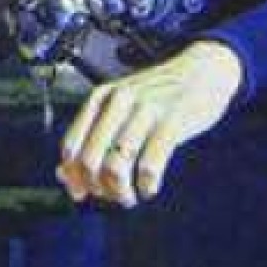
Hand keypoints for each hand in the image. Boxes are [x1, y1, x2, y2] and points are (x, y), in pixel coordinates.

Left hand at [57, 41, 243, 206]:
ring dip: (121, 192)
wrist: (202, 70)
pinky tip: (149, 188)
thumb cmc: (160, 94)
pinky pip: (150, 165)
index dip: (73, 176)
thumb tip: (63, 175)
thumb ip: (92, 137)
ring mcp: (145, 110)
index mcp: (101, 97)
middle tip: (111, 196)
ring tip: (131, 196)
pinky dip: (146, 185)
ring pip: (117, 165)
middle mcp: (119, 101)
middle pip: (90, 159)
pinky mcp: (172, 121)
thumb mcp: (121, 107)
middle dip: (97, 188)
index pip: (71, 145)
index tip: (82, 193)